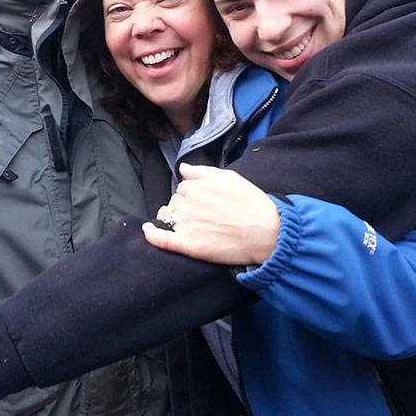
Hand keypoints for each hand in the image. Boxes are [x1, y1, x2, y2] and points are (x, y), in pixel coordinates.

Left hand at [142, 163, 279, 266]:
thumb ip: (202, 172)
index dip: (193, 194)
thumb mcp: (229, 177)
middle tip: (205, 215)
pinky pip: (162, 239)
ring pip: (169, 218)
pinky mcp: (190, 246)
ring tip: (192, 225)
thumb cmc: (251, 203)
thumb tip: (183, 169)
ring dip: (173, 219)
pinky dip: (152, 235)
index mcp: (196, 187)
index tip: (206, 201)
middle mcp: (189, 205)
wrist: (267, 232)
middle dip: (185, 207)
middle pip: (175, 203)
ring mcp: (188, 226)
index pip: (183, 188)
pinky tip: (148, 230)